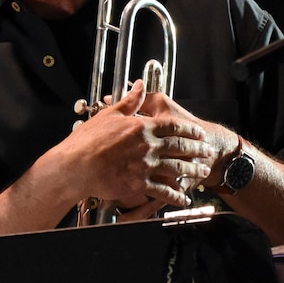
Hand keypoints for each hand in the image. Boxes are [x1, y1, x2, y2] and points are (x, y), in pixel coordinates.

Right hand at [60, 81, 215, 211]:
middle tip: (208, 151)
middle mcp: (147, 145)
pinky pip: (163, 190)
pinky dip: (175, 195)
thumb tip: (140, 85)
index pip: (173, 126)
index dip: (189, 130)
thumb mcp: (110, 114)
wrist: (75, 166)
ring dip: (192, 170)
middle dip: (197, 149)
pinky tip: (183, 197)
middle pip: (180, 146)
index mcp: (142, 127)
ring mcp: (145, 165)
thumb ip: (130, 101)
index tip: (198, 132)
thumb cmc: (88, 141)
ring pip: (176, 167)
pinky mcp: (139, 183)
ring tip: (203, 172)